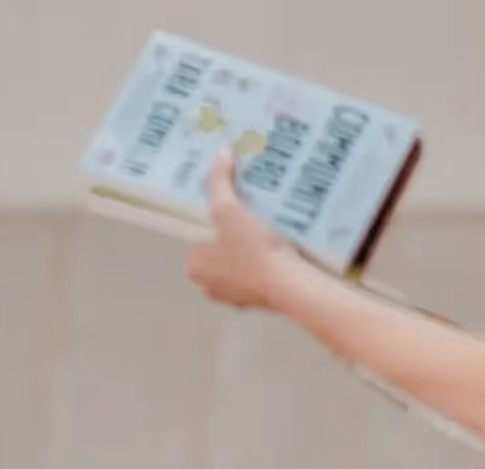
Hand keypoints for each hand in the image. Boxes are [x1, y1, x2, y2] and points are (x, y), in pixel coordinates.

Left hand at [187, 146, 300, 310]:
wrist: (290, 285)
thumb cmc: (252, 248)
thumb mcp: (230, 209)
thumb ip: (220, 181)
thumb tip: (219, 150)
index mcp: (194, 266)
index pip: (198, 234)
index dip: (214, 218)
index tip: (231, 205)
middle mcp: (207, 286)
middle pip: (218, 250)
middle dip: (231, 234)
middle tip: (250, 213)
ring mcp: (232, 297)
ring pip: (237, 264)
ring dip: (248, 250)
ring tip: (264, 227)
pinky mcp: (256, 302)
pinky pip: (256, 276)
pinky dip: (263, 264)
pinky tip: (275, 249)